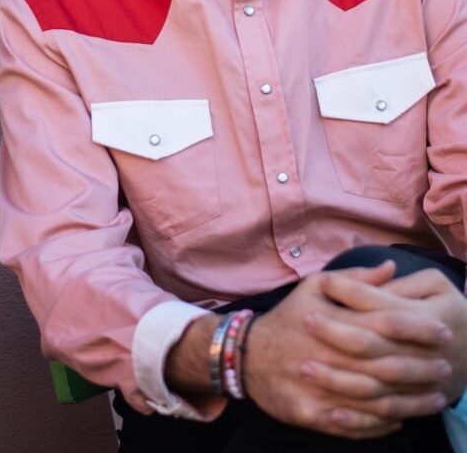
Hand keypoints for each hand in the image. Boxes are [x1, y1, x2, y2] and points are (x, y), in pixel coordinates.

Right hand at [245, 262, 452, 438]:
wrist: (247, 356)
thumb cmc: (289, 318)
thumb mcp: (314, 287)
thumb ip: (355, 280)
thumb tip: (392, 268)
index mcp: (330, 319)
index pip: (382, 322)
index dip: (416, 327)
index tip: (442, 330)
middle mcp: (326, 354)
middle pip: (384, 364)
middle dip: (420, 367)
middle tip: (446, 366)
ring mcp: (318, 387)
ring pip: (375, 400)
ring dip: (410, 401)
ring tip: (436, 398)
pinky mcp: (312, 414)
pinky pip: (354, 424)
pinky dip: (382, 424)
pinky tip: (402, 419)